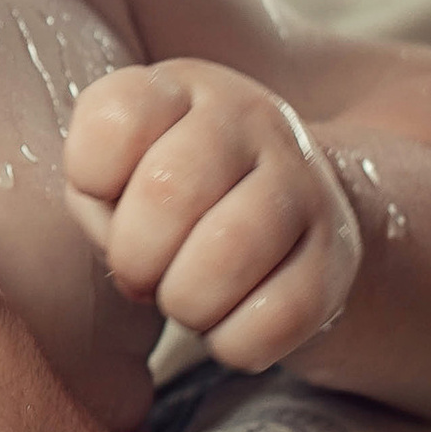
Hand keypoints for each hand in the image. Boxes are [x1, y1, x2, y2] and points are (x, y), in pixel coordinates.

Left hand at [64, 61, 360, 374]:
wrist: (284, 226)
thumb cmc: (172, 205)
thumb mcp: (115, 177)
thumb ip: (95, 195)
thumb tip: (128, 255)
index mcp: (181, 89)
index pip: (116, 122)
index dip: (91, 179)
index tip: (107, 197)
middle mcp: (249, 118)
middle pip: (168, 191)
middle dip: (136, 257)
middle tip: (142, 273)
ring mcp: (303, 181)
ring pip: (228, 253)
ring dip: (187, 302)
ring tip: (187, 299)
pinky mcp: (338, 252)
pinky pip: (279, 315)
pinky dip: (236, 341)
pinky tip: (231, 324)